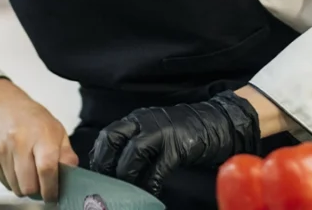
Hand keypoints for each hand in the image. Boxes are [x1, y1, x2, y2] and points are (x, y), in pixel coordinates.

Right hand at [0, 78, 78, 200]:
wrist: (3, 107)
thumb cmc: (34, 120)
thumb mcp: (57, 130)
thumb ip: (66, 154)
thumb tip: (72, 175)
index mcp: (41, 135)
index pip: (46, 169)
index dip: (51, 188)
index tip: (53, 195)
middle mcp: (19, 142)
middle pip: (29, 185)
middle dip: (37, 190)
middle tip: (41, 183)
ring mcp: (2, 150)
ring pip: (15, 188)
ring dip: (24, 186)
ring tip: (28, 171)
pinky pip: (4, 183)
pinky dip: (12, 181)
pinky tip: (16, 166)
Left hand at [88, 91, 260, 195]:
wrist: (216, 122)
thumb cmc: (183, 131)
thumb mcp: (153, 130)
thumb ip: (135, 142)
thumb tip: (115, 166)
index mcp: (136, 119)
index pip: (108, 134)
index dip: (98, 155)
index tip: (95, 173)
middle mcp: (144, 122)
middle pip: (113, 139)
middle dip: (105, 163)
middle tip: (105, 183)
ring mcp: (161, 132)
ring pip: (133, 153)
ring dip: (126, 175)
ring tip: (125, 191)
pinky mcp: (178, 147)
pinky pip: (158, 168)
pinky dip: (150, 183)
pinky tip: (149, 193)